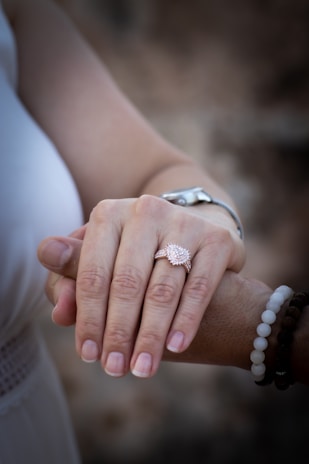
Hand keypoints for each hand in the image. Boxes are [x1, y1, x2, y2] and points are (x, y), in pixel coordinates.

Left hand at [38, 195, 244, 377]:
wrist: (193, 234)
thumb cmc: (138, 256)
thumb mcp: (103, 263)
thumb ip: (74, 286)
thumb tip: (59, 313)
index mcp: (108, 214)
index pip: (92, 274)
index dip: (87, 318)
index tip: (87, 354)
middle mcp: (145, 211)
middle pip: (127, 282)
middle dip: (118, 332)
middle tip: (114, 368)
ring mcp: (183, 222)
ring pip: (162, 289)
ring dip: (150, 335)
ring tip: (142, 367)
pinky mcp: (215, 239)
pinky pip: (199, 288)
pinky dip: (185, 320)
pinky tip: (175, 346)